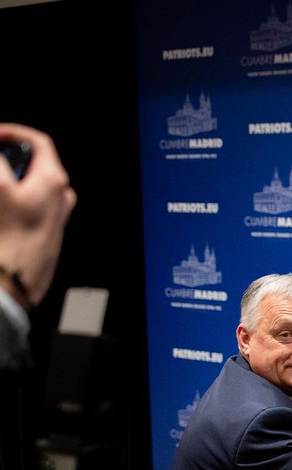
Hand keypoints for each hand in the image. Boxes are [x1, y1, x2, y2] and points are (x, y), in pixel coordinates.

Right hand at [0, 124, 76, 306]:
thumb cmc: (9, 242)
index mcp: (54, 181)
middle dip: (7, 161)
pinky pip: (25, 206)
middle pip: (31, 165)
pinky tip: (0, 211)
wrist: (13, 288)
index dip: (13, 133)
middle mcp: (59, 198)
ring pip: (26, 186)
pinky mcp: (42, 233)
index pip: (39, 142)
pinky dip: (8, 200)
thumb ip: (0, 164)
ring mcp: (53, 217)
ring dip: (6, 182)